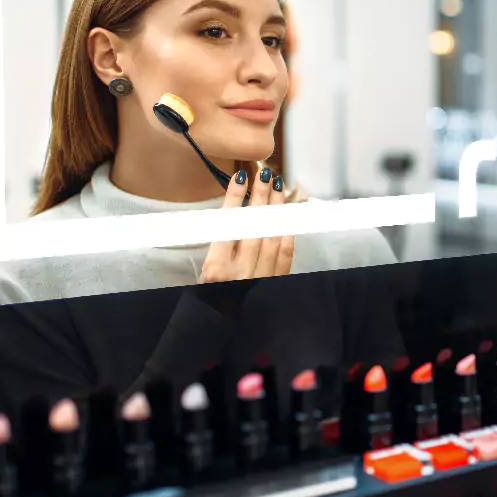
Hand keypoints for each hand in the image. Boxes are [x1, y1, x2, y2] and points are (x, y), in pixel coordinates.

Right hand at [199, 167, 295, 282]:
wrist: (227, 323)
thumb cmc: (215, 293)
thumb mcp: (207, 270)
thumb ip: (221, 242)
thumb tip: (234, 208)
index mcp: (216, 269)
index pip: (228, 225)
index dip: (235, 199)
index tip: (241, 178)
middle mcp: (239, 273)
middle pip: (253, 225)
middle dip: (260, 196)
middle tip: (264, 174)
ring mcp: (260, 277)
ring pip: (272, 234)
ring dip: (276, 207)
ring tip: (277, 186)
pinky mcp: (276, 281)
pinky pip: (285, 252)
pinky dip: (287, 229)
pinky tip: (288, 212)